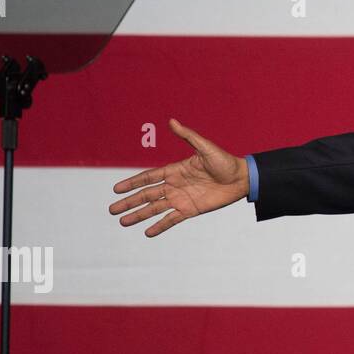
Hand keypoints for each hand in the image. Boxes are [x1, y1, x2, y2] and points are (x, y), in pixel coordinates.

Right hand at [109, 118, 248, 236]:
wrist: (241, 178)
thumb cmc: (225, 161)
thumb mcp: (205, 147)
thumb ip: (188, 136)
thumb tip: (172, 121)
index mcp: (175, 170)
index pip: (148, 177)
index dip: (132, 183)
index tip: (116, 189)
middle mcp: (174, 185)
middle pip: (147, 195)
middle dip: (129, 202)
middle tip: (112, 210)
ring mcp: (181, 198)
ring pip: (155, 208)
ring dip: (139, 215)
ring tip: (123, 222)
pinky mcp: (191, 210)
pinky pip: (172, 219)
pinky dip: (160, 226)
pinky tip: (147, 233)